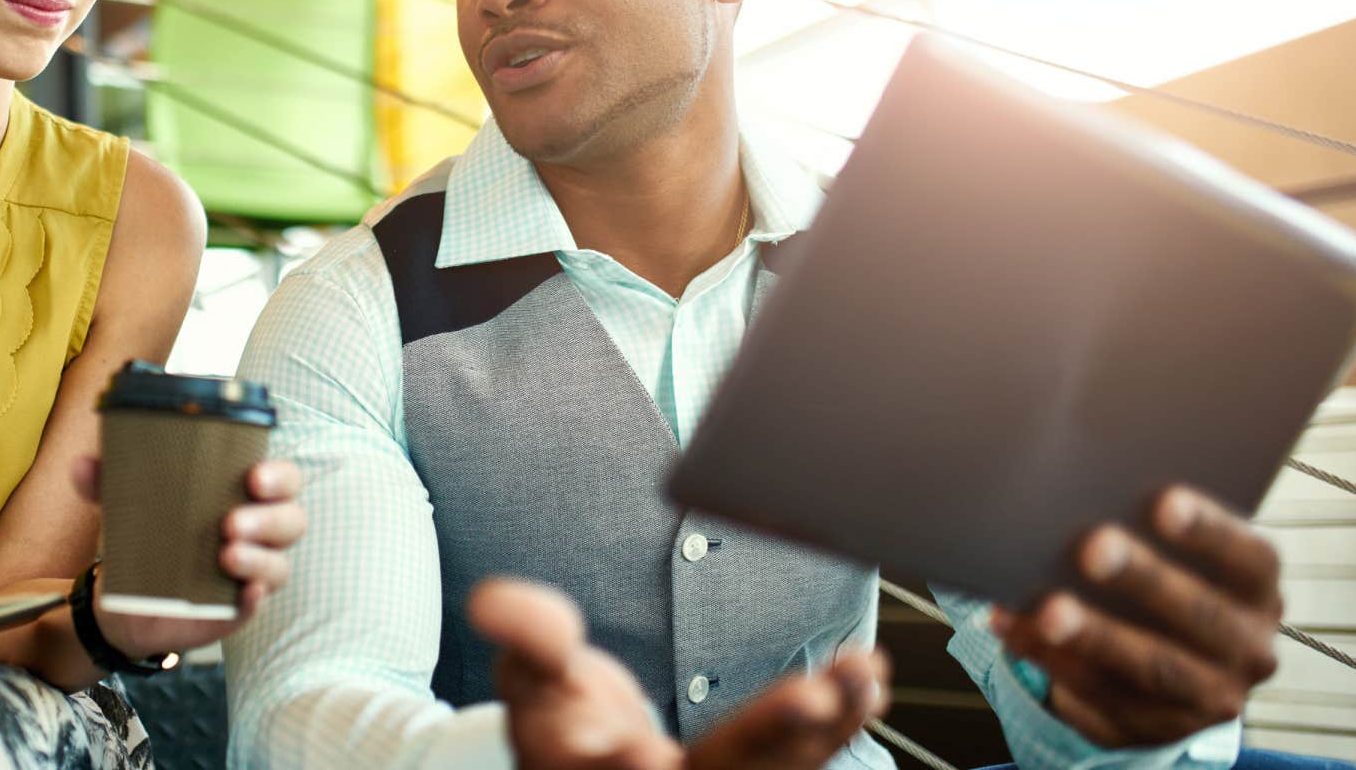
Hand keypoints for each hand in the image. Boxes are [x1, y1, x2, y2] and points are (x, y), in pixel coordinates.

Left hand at [73, 456, 305, 658]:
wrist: (125, 599)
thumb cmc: (145, 536)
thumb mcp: (126, 504)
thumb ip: (107, 482)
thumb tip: (82, 465)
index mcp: (242, 495)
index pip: (284, 480)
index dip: (280, 476)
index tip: (254, 476)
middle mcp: (258, 532)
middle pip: (292, 521)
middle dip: (269, 519)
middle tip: (231, 522)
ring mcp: (251, 572)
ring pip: (279, 565)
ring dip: (259, 559)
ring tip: (226, 555)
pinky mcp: (237, 608)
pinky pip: (257, 604)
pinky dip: (255, 597)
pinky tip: (243, 593)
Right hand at [469, 577, 889, 769]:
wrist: (587, 748)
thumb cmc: (553, 704)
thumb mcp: (527, 669)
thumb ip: (523, 635)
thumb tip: (489, 601)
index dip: (624, 765)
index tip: (647, 749)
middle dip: (765, 738)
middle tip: (808, 698)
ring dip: (824, 725)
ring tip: (858, 671)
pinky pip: (803, 757)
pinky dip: (839, 722)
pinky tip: (866, 680)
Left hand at [993, 485, 1282, 746]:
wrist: (1169, 672)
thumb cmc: (1160, 581)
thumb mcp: (1173, 558)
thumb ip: (1145, 528)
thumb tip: (1075, 491)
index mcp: (1257, 591)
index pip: (1250, 558)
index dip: (1210, 530)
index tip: (1164, 501)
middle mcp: (1248, 649)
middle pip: (1203, 616)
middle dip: (1146, 580)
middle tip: (1094, 546)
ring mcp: (1208, 698)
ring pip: (1154, 668)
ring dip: (1097, 636)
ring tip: (1047, 608)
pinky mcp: (1155, 728)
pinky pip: (1103, 697)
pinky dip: (1053, 661)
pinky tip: (1014, 629)